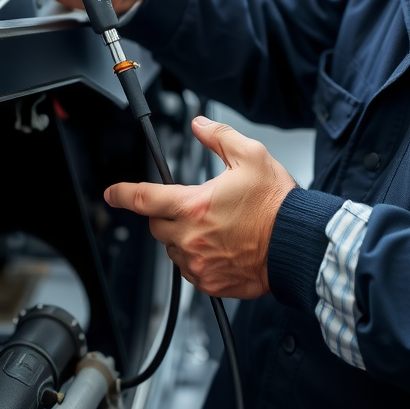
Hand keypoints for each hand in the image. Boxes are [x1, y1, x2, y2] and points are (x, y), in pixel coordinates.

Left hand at [104, 117, 297, 299]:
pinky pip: (189, 270)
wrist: (297, 244)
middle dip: (164, 214)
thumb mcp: (250, 155)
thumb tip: (199, 125)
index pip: (145, 199)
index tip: (112, 193)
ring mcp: (200, 264)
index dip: (123, 194)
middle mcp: (192, 237)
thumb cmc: (276, 204)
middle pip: (156, 225)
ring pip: (172, 249)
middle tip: (191, 206)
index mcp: (195, 205)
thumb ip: (218, 136)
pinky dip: (195, 258)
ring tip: (212, 227)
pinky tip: (217, 246)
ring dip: (181, 237)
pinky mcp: (211, 283)